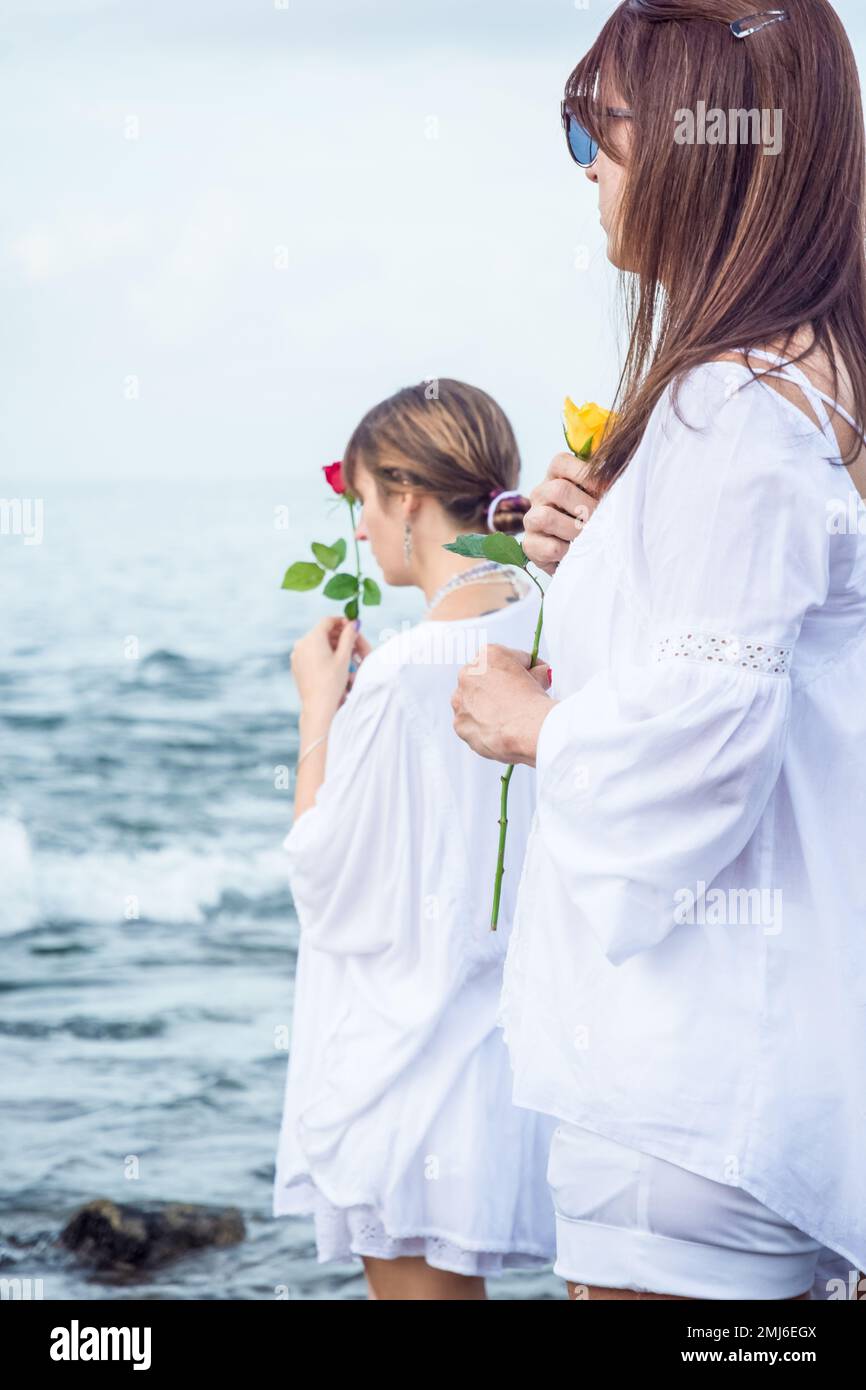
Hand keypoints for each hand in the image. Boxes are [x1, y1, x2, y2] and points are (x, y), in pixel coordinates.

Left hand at [291, 617, 371, 731]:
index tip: (352, 627)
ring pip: (316, 642)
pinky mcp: (296, 665)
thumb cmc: (333, 681)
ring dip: (330, 644)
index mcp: (312, 638)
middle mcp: (301, 643)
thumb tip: (354, 622)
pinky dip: (321, 653)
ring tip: (345, 653)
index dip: (342, 622)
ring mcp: (296, 654)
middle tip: (352, 641)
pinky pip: (310, 653)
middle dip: (337, 635)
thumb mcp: (344, 657)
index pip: (328, 621)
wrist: (318, 705)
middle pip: (321, 631)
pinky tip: (333, 662)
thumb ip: (349, 636)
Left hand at [451, 644, 554, 765]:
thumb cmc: (531, 704)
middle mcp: (468, 674)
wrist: (525, 731)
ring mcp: (461, 699)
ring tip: (509, 718)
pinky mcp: (460, 724)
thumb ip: (536, 672)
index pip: (505, 659)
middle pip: (486, 679)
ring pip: (474, 702)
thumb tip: (540, 674)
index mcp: (487, 656)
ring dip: (488, 707)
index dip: (520, 670)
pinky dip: (483, 727)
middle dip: (501, 687)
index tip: (529, 677)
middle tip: (520, 700)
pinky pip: (471, 724)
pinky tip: (499, 730)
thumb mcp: (541, 677)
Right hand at [522, 452, 600, 574]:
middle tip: (604, 520)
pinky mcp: (530, 546)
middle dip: (586, 508)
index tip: (608, 490)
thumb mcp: (601, 497)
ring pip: (546, 517)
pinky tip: (577, 553)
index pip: (560, 462)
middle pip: (557, 490)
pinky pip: (550, 547)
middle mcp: (540, 494)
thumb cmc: (596, 520)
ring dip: (575, 531)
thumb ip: (607, 485)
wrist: (584, 556)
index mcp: (556, 477)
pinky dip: (569, 552)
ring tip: (591, 538)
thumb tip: (627, 478)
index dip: (586, 475)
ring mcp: (531, 520)